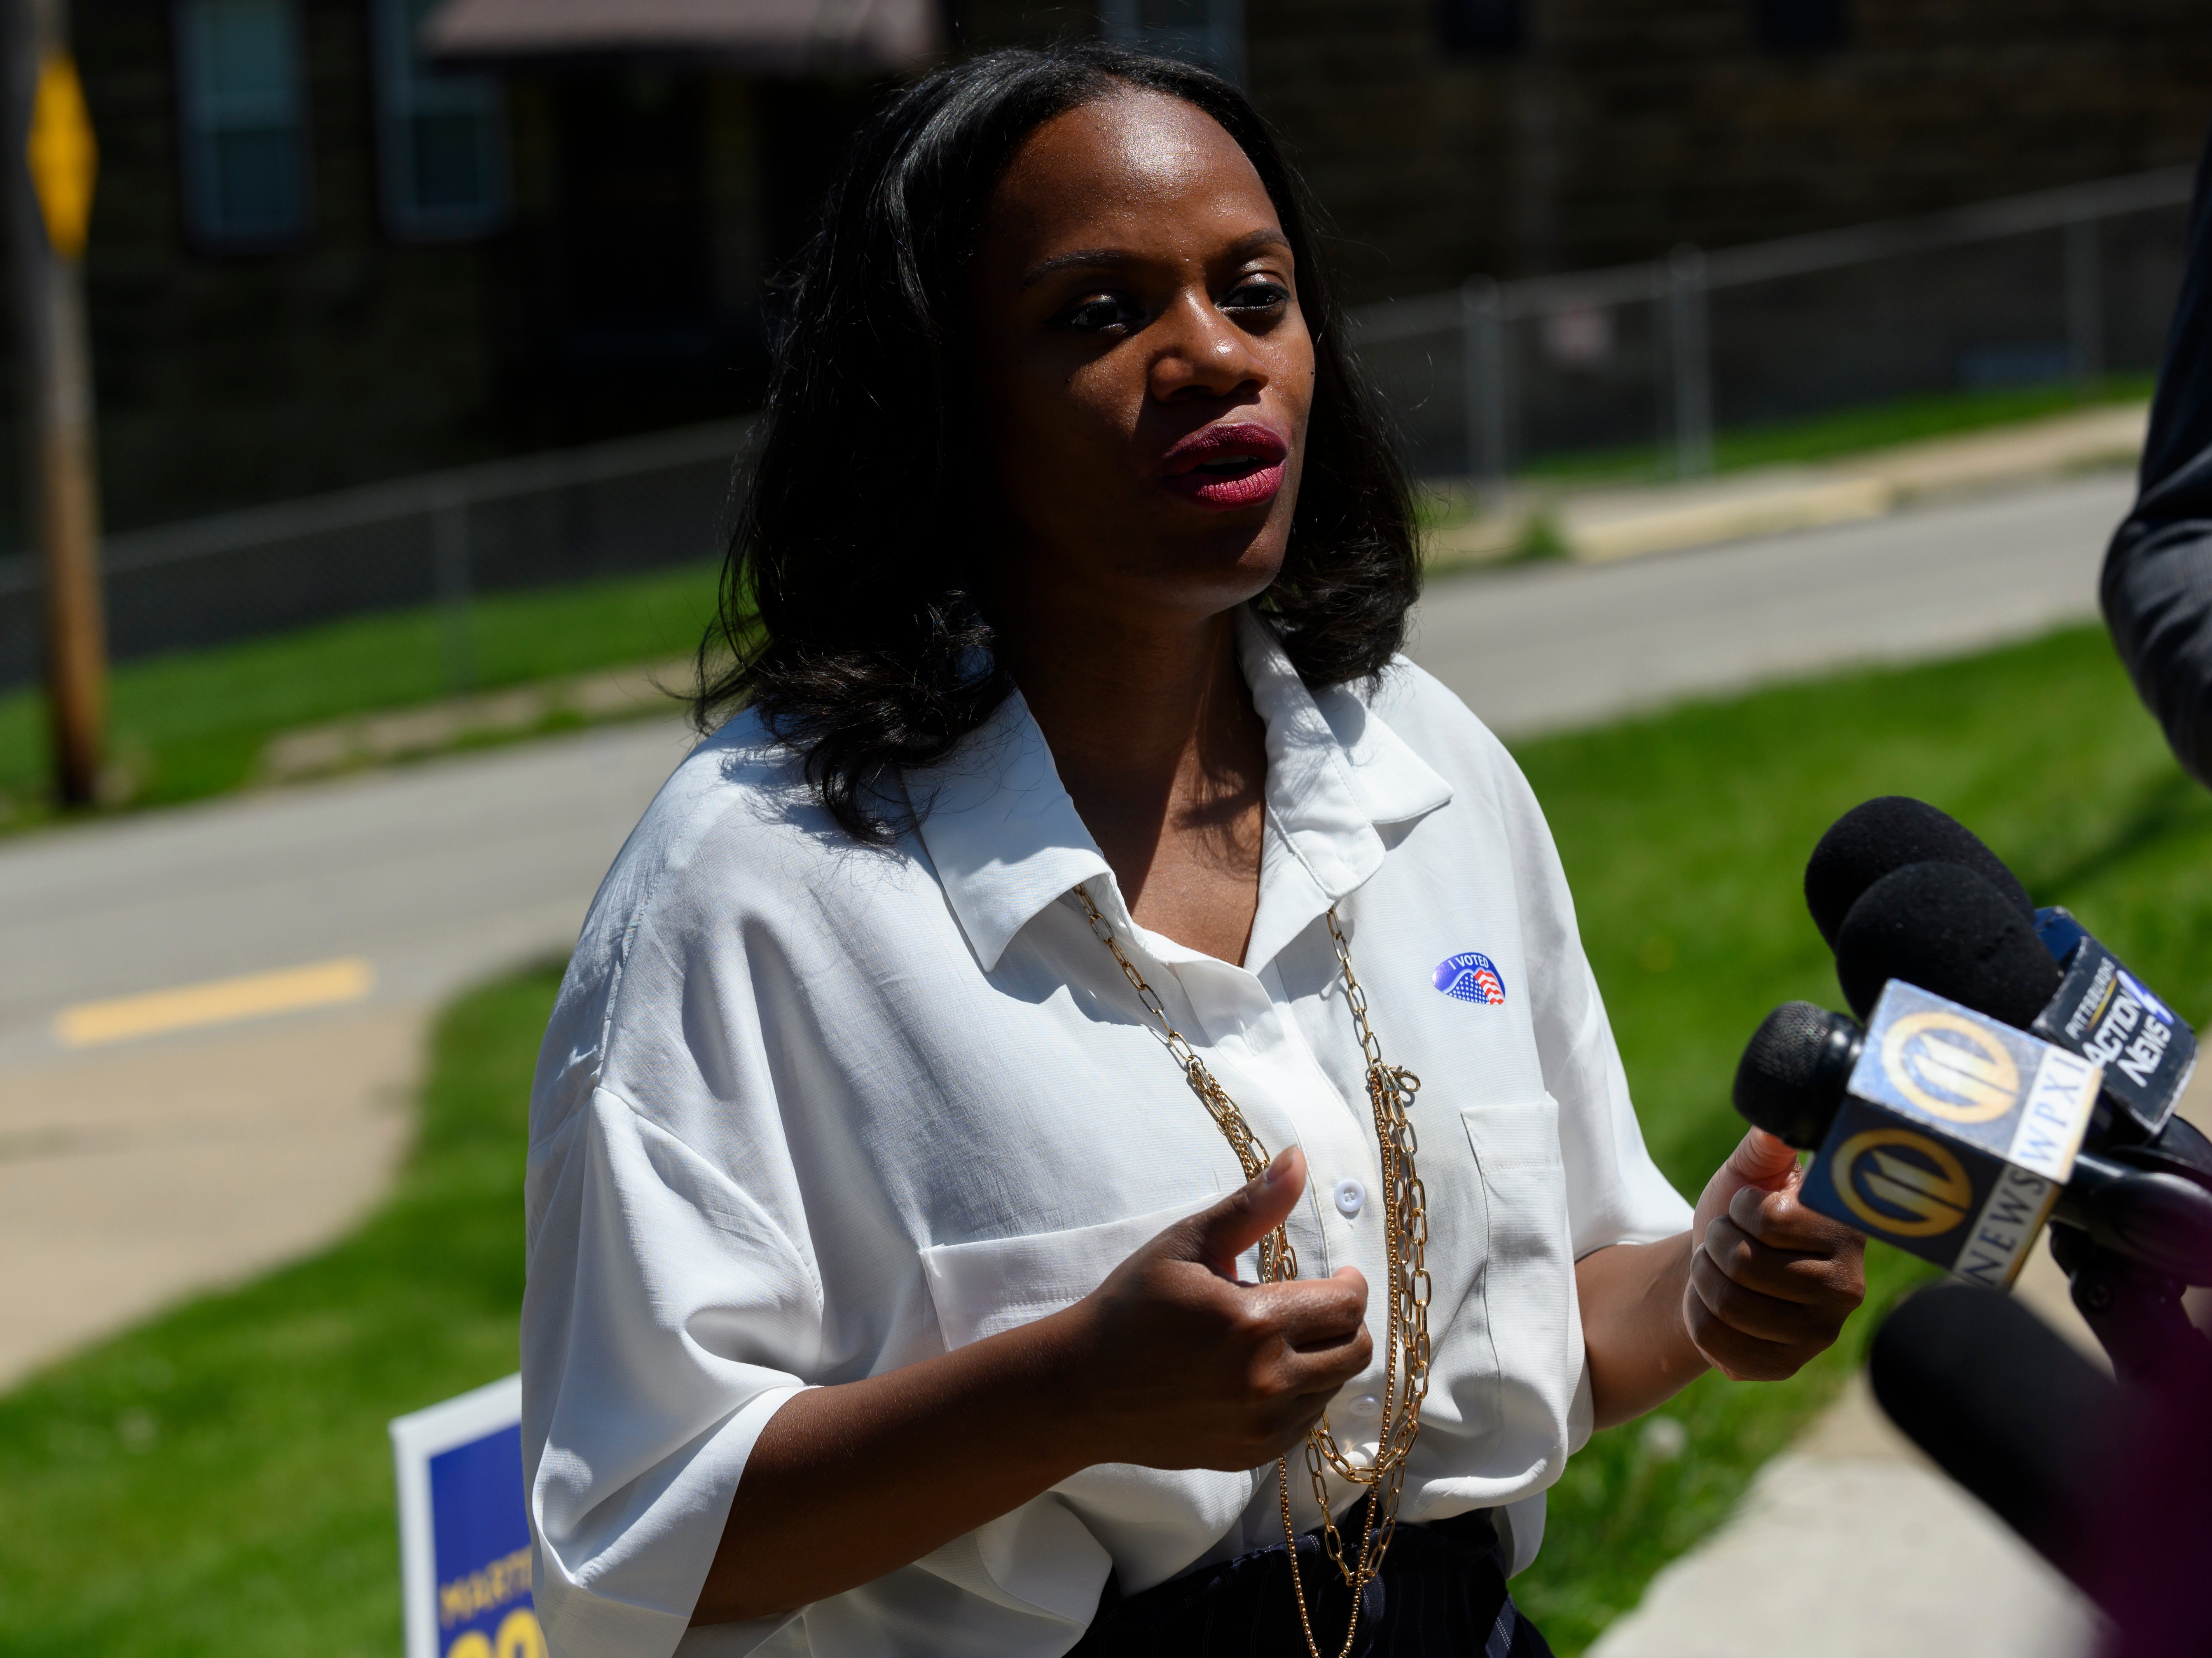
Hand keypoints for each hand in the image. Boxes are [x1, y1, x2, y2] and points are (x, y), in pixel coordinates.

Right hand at [1066, 1146, 1371, 1470]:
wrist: (1082, 1389)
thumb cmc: (1131, 1307)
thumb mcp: (1186, 1244)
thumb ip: (1251, 1206)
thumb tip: (1299, 1159)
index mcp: (1253, 1322)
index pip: (1347, 1305)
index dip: (1352, 1284)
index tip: (1339, 1275)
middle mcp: (1266, 1382)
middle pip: (1355, 1351)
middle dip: (1347, 1322)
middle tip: (1320, 1305)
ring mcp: (1260, 1426)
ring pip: (1333, 1389)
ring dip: (1323, 1359)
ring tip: (1285, 1338)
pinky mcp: (1250, 1454)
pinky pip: (1305, 1423)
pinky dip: (1300, 1396)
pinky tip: (1266, 1374)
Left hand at [1683, 1127, 1865, 1380]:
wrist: (1715, 1269)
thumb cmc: (1737, 1215)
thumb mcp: (1750, 1172)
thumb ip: (1767, 1145)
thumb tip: (1781, 1117)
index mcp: (1845, 1231)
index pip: (1769, 1219)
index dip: (1740, 1210)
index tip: (1747, 1211)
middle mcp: (1847, 1287)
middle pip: (1744, 1265)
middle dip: (1714, 1245)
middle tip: (1723, 1242)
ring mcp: (1820, 1333)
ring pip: (1728, 1304)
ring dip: (1703, 1279)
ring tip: (1716, 1270)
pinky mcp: (1787, 1366)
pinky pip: (1717, 1343)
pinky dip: (1698, 1317)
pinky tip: (1714, 1306)